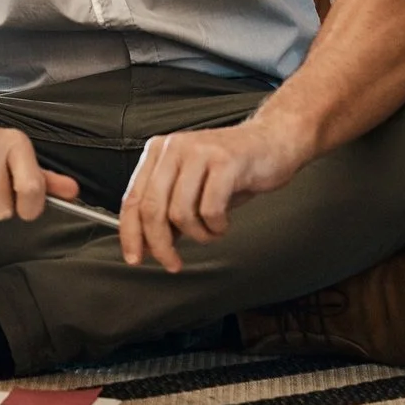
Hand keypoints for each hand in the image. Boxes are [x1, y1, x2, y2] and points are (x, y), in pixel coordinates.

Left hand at [119, 121, 308, 272]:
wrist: (273, 141)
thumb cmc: (232, 168)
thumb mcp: (192, 187)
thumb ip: (168, 210)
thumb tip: (148, 245)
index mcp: (158, 151)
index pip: (132, 199)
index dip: (130, 234)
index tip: (134, 258)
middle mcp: (173, 148)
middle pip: (152, 209)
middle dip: (160, 245)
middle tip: (173, 264)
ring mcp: (199, 152)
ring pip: (180, 213)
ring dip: (198, 235)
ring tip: (212, 232)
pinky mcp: (225, 161)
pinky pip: (210, 210)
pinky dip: (216, 227)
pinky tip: (224, 223)